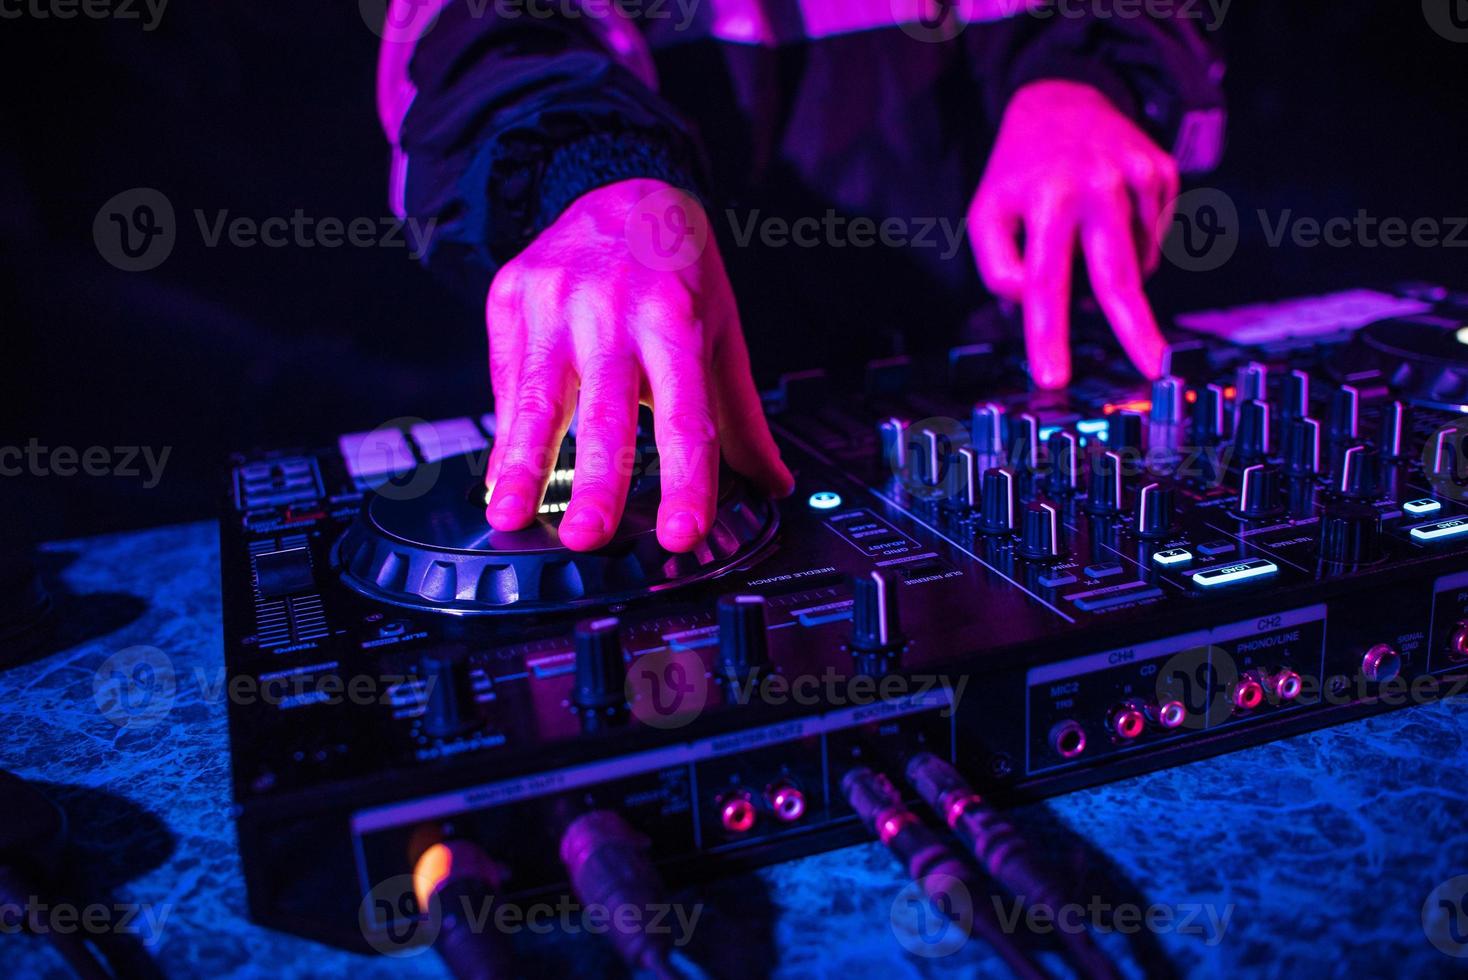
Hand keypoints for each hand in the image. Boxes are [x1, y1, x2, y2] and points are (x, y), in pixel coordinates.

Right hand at [482, 178, 793, 552]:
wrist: (620, 191)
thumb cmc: (677, 275)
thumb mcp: (719, 333)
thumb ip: (740, 416)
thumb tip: (774, 484)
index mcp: (677, 321)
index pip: (688, 414)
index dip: (688, 477)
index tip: (682, 532)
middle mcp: (613, 311)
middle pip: (608, 411)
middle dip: (596, 481)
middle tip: (587, 538)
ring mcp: (555, 301)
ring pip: (538, 396)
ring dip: (522, 464)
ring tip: (508, 515)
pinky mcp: (511, 296)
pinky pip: (507, 377)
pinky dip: (505, 431)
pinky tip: (502, 475)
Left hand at [968, 80, 1179, 388]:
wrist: (1063, 100)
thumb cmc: (1019, 174)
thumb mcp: (987, 212)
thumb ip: (997, 266)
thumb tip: (1032, 303)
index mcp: (1044, 198)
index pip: (1042, 280)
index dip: (1048, 333)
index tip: (1052, 378)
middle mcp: (1095, 185)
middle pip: (1116, 275)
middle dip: (1135, 329)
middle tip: (1152, 370)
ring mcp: (1136, 177)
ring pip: (1137, 265)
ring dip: (1111, 275)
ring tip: (1085, 234)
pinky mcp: (1164, 171)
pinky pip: (1153, 240)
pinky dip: (1131, 245)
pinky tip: (1111, 215)